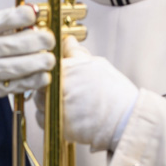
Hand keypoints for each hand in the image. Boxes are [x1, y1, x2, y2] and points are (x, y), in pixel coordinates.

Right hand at [0, 5, 53, 117]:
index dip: (21, 16)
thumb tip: (33, 11)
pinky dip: (36, 79)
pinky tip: (43, 74)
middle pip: (13, 45)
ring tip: (49, 58)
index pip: (0, 21)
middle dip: (39, 41)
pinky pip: (19, 85)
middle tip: (49, 39)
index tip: (34, 14)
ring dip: (41, 61)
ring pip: (19, 67)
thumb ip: (2, 22)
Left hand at [40, 37, 138, 151]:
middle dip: (50, 85)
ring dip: (50, 101)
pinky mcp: (55, 125)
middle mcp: (55, 87)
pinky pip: (42, 118)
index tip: (62, 74)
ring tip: (72, 102)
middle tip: (70, 90)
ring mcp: (54, 107)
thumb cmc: (115, 91)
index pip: (44, 64)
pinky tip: (69, 113)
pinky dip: (52, 116)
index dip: (52, 69)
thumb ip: (77, 53)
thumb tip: (67, 41)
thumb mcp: (98, 65)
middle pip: (39, 83)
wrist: (125, 119)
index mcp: (64, 69)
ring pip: (39, 101)